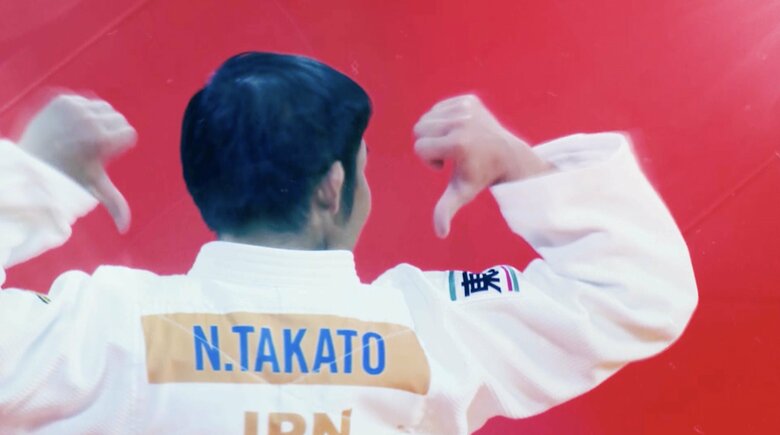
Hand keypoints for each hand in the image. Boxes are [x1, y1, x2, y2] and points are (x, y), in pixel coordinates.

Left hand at [18, 94, 136, 232]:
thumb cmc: (65, 178)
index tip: (103, 154)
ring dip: (97, 119)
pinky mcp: (62, 100)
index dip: (118, 144)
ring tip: (81, 136)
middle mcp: (89, 121)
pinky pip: (84, 100)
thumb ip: (115, 205)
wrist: (30, 162)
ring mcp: (74, 108)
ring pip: (102, 107)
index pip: (129, 132)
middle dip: (109, 130)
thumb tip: (124, 229)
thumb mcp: (93, 189)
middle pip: (117, 117)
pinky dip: (80, 111)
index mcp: (102, 141)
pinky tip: (69, 126)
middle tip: (91, 146)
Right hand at [414, 94, 552, 237]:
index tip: (446, 166)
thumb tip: (440, 233)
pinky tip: (460, 131)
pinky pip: (439, 107)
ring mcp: (466, 107)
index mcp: (457, 143)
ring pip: (427, 117)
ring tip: (455, 143)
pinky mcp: (469, 99)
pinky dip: (444, 119)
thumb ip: (446, 209)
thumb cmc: (480, 176)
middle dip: (429, 144)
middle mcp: (461, 122)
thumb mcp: (462, 193)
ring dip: (435, 132)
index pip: (419, 148)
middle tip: (450, 154)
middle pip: (419, 129)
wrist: (507, 155)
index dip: (429, 160)